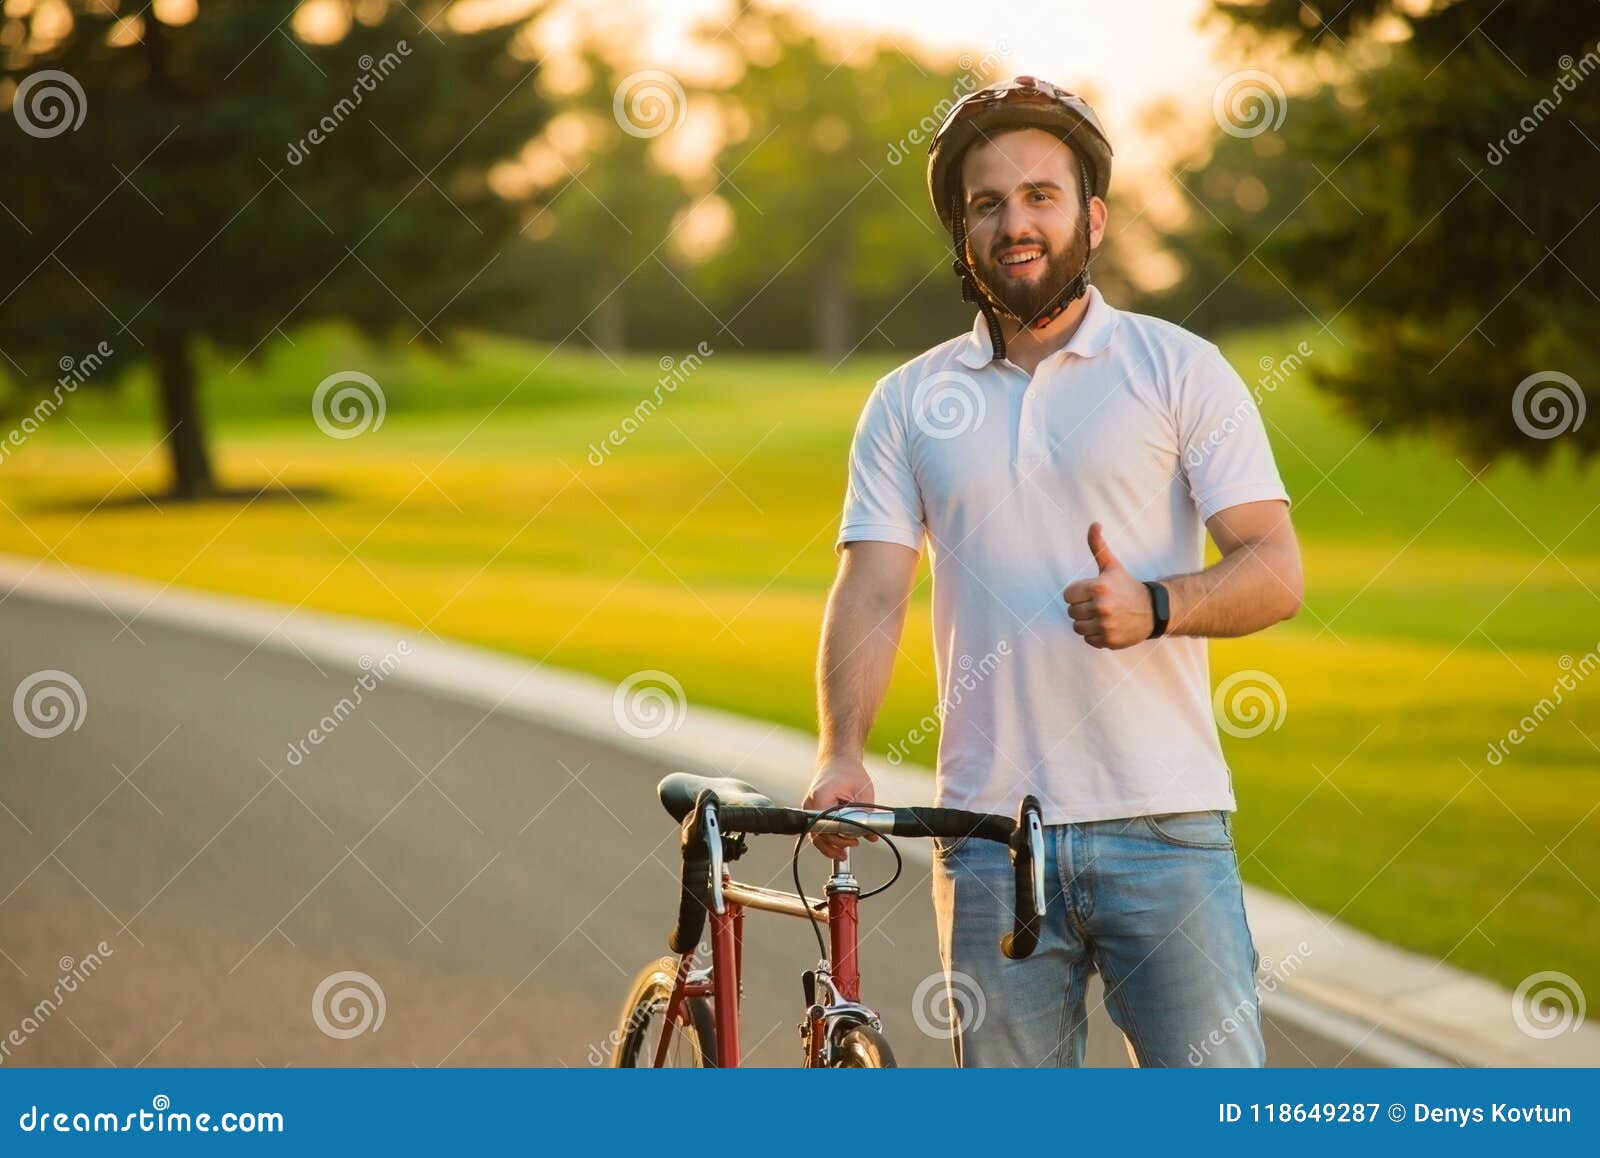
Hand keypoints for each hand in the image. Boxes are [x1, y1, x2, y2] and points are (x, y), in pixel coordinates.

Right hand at [802, 754, 876, 858]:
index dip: (839, 837)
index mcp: (821, 797)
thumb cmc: (850, 772)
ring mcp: (810, 809)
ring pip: (814, 835)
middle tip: (854, 844)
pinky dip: (827, 839)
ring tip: (843, 853)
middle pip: (817, 834)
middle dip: (835, 844)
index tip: (853, 840)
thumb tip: (871, 836)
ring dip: (829, 846)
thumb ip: (866, 815)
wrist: (838, 760)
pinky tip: (838, 847)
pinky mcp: (814, 812)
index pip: (825, 825)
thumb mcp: (864, 792)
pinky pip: (817, 830)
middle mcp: (811, 805)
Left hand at [1063, 522, 1154, 649]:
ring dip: (1086, 622)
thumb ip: (1098, 546)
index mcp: (1098, 588)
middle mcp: (1101, 608)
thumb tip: (1094, 524)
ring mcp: (1105, 626)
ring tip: (1101, 615)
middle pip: (1071, 612)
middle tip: (1098, 603)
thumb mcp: (1112, 566)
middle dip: (1082, 607)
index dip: (1078, 593)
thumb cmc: (1127, 586)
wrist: (1153, 610)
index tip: (1091, 592)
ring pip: (1078, 627)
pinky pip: (1088, 640)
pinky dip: (1095, 635)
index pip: (1067, 595)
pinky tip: (1107, 626)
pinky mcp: (1109, 641)